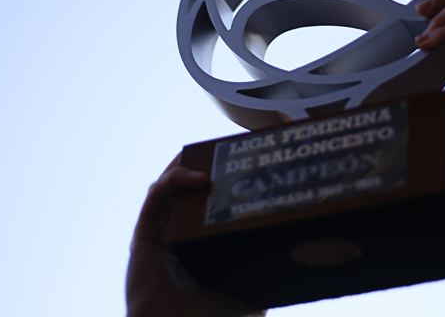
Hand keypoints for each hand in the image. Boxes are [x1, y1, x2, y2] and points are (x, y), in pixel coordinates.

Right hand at [126, 155, 265, 316]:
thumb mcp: (252, 297)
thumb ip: (267, 276)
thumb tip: (300, 254)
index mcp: (201, 249)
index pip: (212, 206)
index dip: (224, 183)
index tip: (247, 164)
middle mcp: (179, 238)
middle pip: (190, 190)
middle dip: (205, 165)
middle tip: (227, 149)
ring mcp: (161, 235)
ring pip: (172, 186)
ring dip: (189, 164)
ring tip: (211, 153)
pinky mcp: (145, 234)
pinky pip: (157, 195)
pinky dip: (175, 179)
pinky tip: (199, 176)